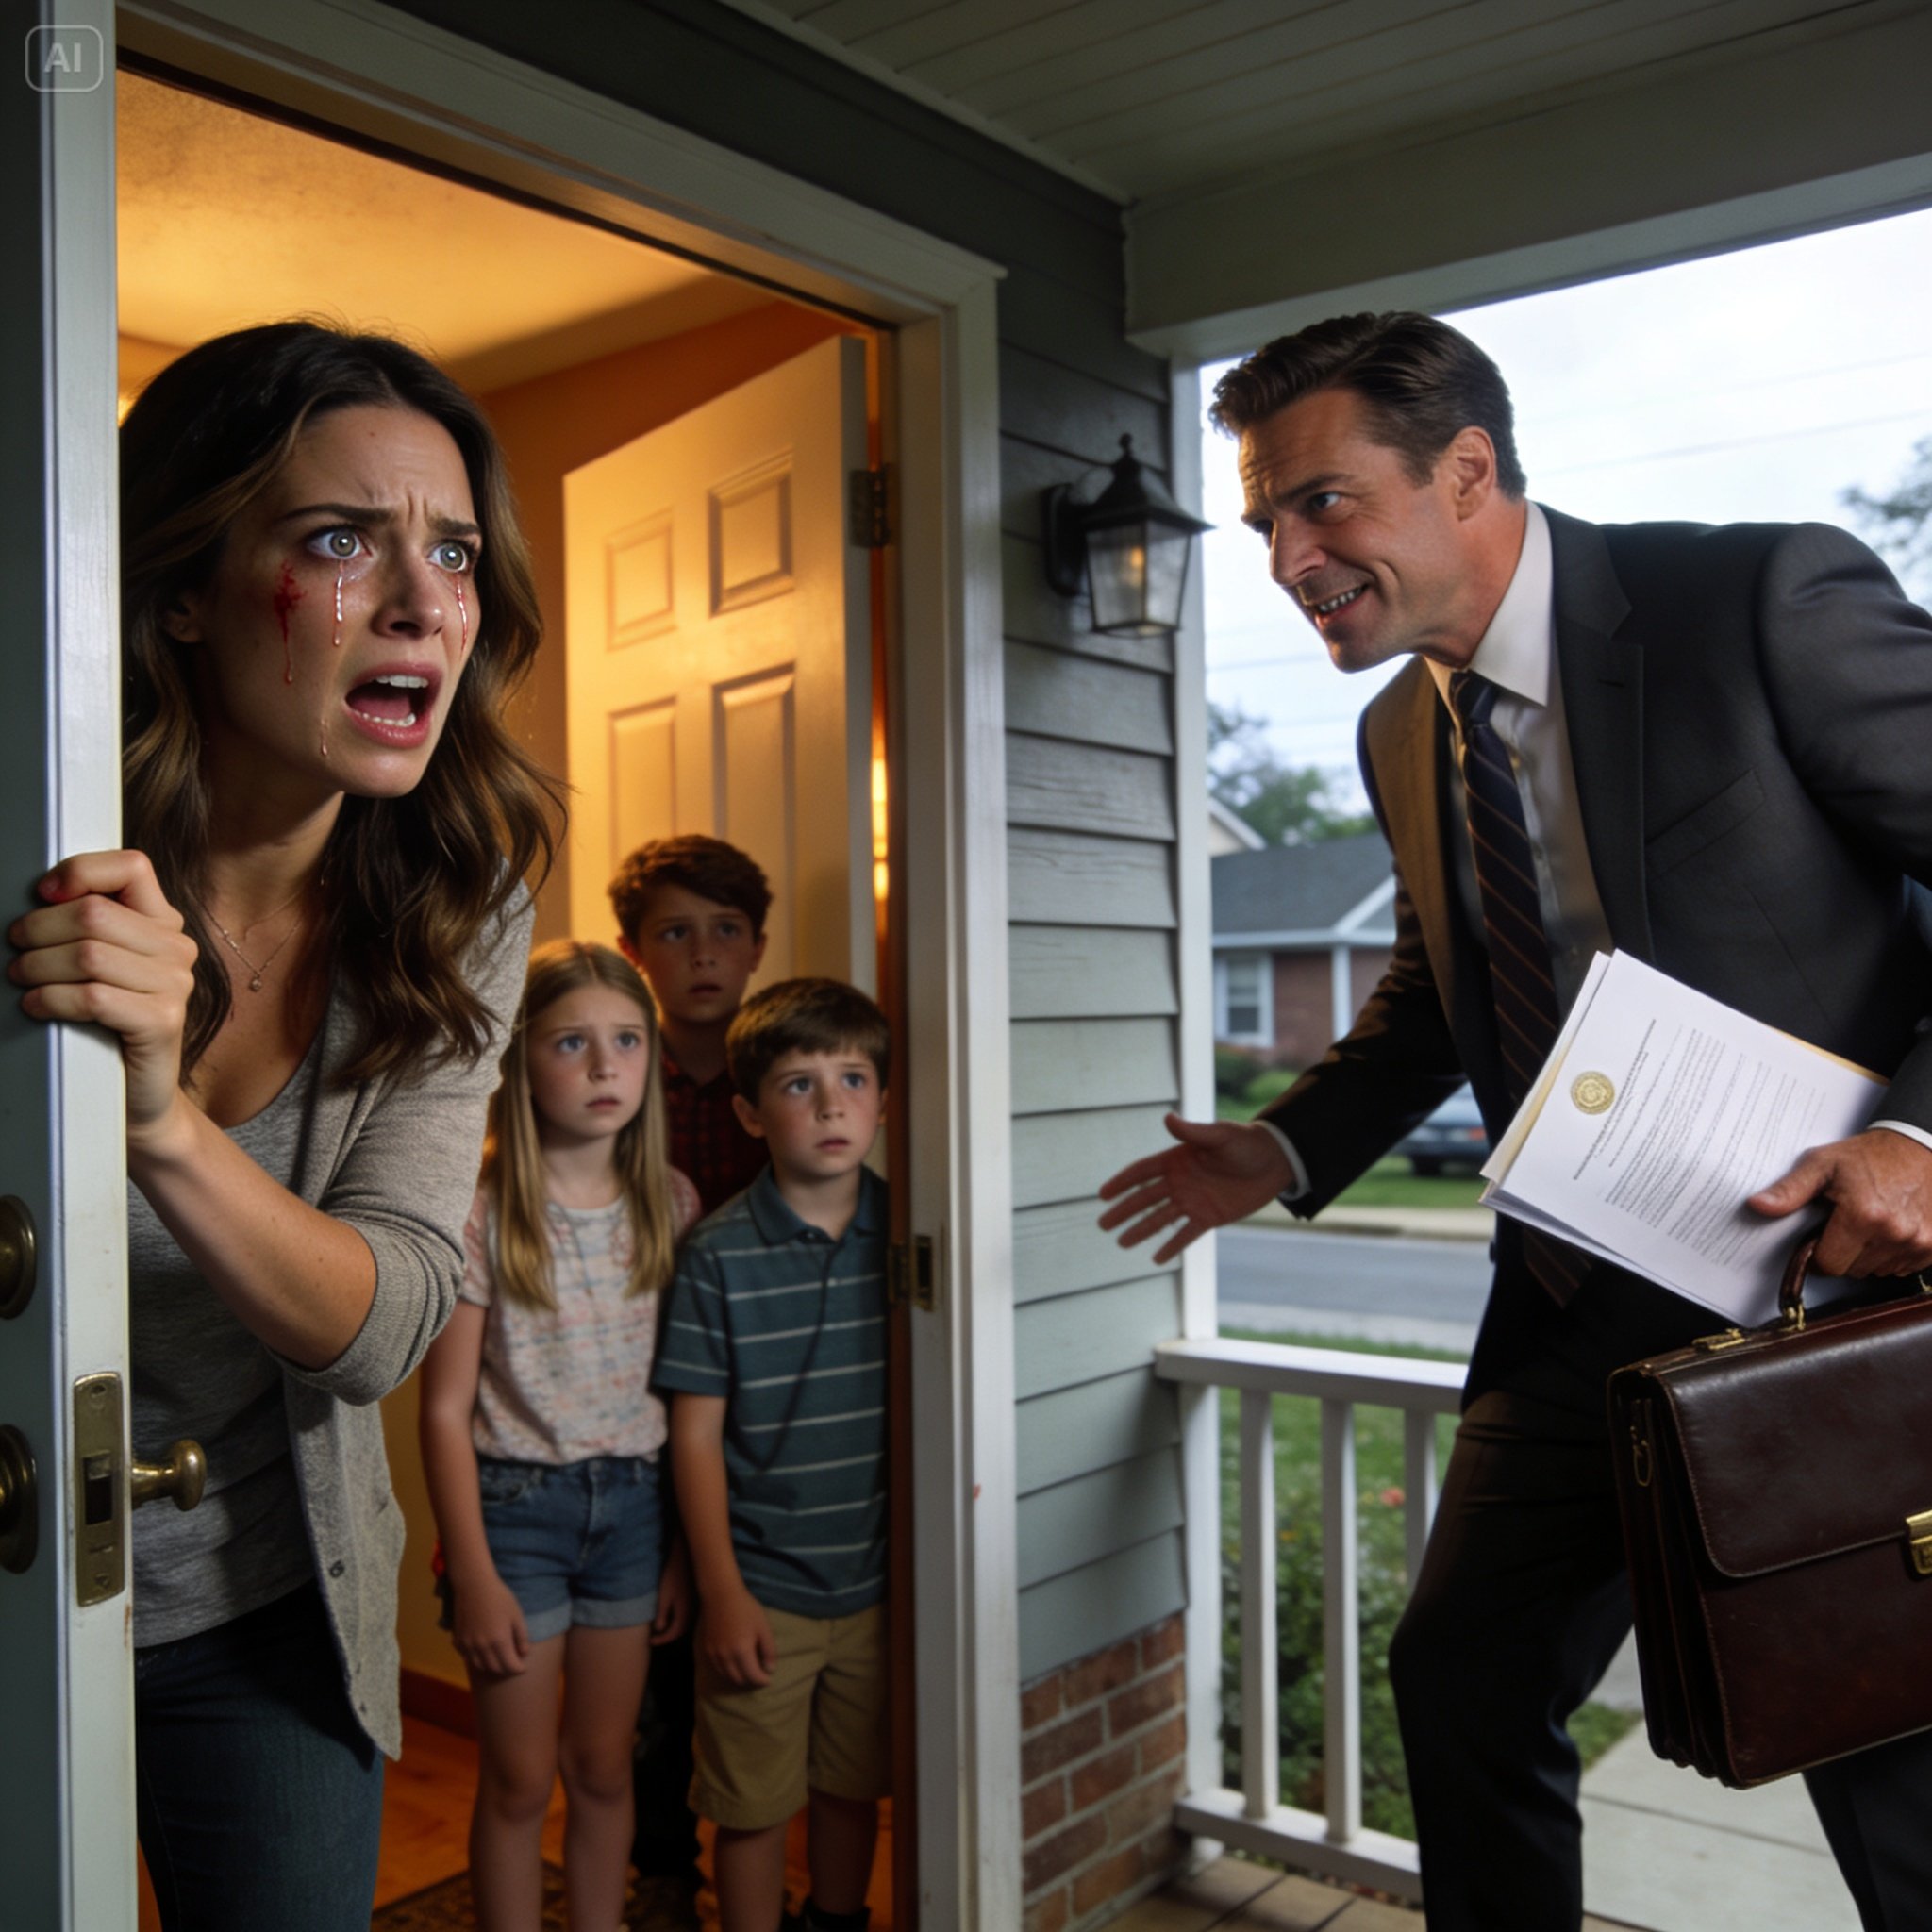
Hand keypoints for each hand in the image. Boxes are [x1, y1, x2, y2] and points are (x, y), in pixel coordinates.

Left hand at [9, 851, 196, 1140]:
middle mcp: (177, 949)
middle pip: (94, 912)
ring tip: (22, 979)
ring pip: (89, 954)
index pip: (130, 867)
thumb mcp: (102, 964)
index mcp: (164, 924)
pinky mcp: (162, 1021)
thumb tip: (42, 895)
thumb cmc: (106, 1025)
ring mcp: (175, 985)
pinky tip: (37, 1005)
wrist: (136, 1095)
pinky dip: (52, 998)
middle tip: (16, 950)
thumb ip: (90, 927)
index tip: (45, 895)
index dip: (80, 871)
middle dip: (39, 929)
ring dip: (38, 967)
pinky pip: (94, 996)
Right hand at [451, 1571, 530, 1676]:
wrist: (474, 1585)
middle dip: (506, 1669)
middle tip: (512, 1663)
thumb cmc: (500, 1597)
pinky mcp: (458, 1640)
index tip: (523, 1667)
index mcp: (499, 1641)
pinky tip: (483, 1652)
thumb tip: (524, 1654)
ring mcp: (468, 1645)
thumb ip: (521, 1637)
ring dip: (491, 1666)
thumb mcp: (517, 1615)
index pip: (510, 1666)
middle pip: (495, 1668)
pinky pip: (468, 1657)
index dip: (518, 1669)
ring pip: (480, 1666)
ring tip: (499, 1660)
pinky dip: (477, 1659)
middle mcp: (482, 1647)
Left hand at [653, 1537, 692, 1644]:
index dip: (661, 1640)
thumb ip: (662, 1615)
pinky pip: (687, 1616)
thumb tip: (659, 1630)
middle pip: (680, 1631)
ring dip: (673, 1628)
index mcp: (684, 1614)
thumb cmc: (673, 1577)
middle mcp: (692, 1613)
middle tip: (655, 1637)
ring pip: (684, 1624)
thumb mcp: (663, 1597)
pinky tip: (671, 1615)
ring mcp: (695, 1606)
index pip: (673, 1634)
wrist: (686, 1560)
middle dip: (667, 1636)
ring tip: (661, 1628)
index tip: (650, 1641)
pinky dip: (678, 1620)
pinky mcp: (695, 1600)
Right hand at [698, 1582, 775, 1687]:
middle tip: (760, 1676)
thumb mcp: (763, 1627)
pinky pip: (718, 1669)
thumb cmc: (746, 1608)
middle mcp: (725, 1656)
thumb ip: (769, 1650)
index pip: (753, 1676)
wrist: (720, 1595)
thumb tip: (770, 1670)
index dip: (762, 1681)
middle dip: (751, 1681)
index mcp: (741, 1651)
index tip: (768, 1679)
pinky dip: (728, 1672)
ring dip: (739, 1678)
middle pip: (739, 1680)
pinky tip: (735, 1665)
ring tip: (749, 1672)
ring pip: (727, 1676)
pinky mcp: (706, 1650)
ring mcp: (713, 1654)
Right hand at [1097, 1113, 1296, 1263]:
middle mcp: (1179, 1182)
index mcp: (1177, 1160)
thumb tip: (1167, 1118)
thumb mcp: (1220, 1136)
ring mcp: (1192, 1201)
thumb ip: (1193, 1133)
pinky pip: (1186, 1235)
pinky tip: (1156, 1259)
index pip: (1142, 1172)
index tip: (1102, 1195)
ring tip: (1121, 1244)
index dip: (1122, 1182)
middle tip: (1102, 1225)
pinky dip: (1171, 1246)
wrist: (1274, 1162)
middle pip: (1145, 1199)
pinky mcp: (1208, 1217)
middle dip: (1123, 1211)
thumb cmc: (1246, 1143)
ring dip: (1141, 1231)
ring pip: (1160, 1219)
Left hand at [1748, 1127, 1931, 1276]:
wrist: (1918, 1145)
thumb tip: (1759, 1206)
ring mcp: (1918, 1242)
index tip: (1819, 1237)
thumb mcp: (1822, 1164)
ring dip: (1869, 1254)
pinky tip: (1890, 1228)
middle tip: (1845, 1223)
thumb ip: (1790, 1190)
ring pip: (1878, 1271)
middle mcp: (1894, 1233)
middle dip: (1843, 1252)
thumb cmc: (1870, 1155)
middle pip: (1853, 1270)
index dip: (1818, 1254)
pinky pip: (1903, 1267)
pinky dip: (1893, 1253)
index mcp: (1864, 1216)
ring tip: (1869, 1221)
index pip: (1829, 1265)